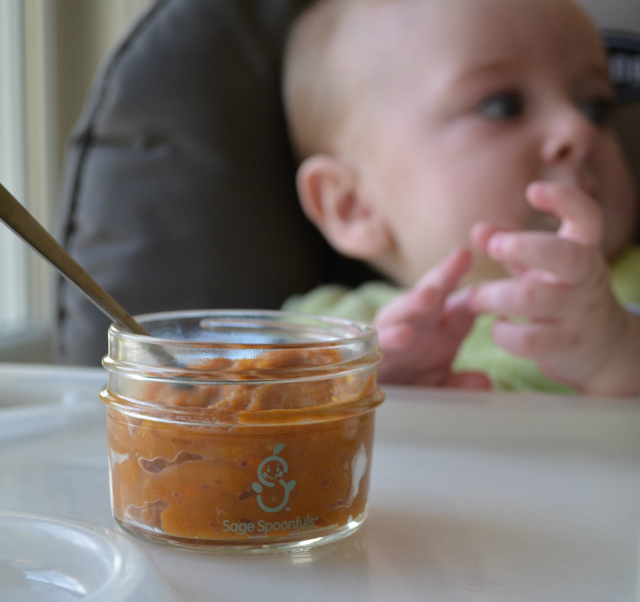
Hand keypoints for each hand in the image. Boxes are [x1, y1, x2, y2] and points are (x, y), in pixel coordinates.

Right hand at [375, 248, 490, 387]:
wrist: (366, 391)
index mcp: (441, 330)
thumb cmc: (409, 381)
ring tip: (430, 295)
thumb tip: (483, 381)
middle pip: (431, 297)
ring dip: (415, 303)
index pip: (462, 304)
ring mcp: (390, 335)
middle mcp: (416, 326)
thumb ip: (459, 384)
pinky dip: (391, 338)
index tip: (476, 260)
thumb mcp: (438, 385)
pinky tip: (402, 334)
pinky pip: (381, 343)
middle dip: (444, 278)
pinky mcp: (368, 351)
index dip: (474, 288)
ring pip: (402, 313)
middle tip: (460, 259)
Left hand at [470, 181, 639, 395]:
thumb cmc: (562, 293)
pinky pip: (529, 339)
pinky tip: (497, 327)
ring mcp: (577, 314)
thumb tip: (478, 230)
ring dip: (494, 295)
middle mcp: (585, 280)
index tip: (533, 190)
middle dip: (525, 247)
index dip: (565, 200)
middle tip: (494, 247)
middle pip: (566, 257)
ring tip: (475, 298)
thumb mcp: (542, 266)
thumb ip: (511, 245)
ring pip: (534, 298)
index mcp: (583, 251)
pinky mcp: (565, 346)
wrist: (603, 347)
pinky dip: (504, 332)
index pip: (589, 219)